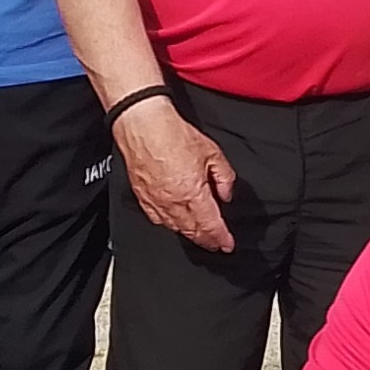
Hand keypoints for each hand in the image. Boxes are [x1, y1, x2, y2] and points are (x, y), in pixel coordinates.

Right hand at [118, 100, 238, 251]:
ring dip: (189, 235)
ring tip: (200, 237)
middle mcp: (172, 202)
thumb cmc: (174, 134)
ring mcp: (155, 201)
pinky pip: (157, 219)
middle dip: (207, 240)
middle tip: (216, 244)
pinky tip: (175, 223)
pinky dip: (169, 225)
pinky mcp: (142, 197)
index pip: (210, 225)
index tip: (227, 245)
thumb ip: (224, 177)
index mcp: (192, 193)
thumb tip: (225, 195)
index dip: (221, 238)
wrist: (143, 125)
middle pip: (193, 231)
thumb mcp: (212, 153)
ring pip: (175, 228)